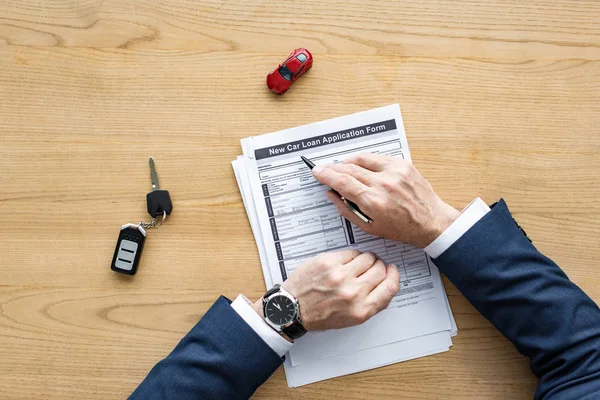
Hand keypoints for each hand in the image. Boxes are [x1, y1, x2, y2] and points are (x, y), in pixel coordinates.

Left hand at [255, 250, 399, 331]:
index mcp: (361, 309)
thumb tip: (386, 283)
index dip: (393, 276)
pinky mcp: (328, 262)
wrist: (293, 308)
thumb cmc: (321, 315)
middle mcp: (353, 292)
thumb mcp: (352, 318)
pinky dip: (351, 256)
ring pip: (368, 257)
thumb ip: (372, 303)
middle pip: (380, 269)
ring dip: (366, 259)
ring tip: (358, 265)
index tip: (391, 271)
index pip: (390, 286)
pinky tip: (345, 262)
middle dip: (379, 267)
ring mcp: (340, 275)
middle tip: (372, 268)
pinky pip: (351, 252)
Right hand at [312, 153, 459, 247]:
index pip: (342, 182)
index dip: (326, 175)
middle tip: (324, 168)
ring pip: (362, 158)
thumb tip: (331, 194)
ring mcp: (394, 172)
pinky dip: (366, 160)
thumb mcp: (369, 227)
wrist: (431, 222)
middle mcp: (383, 184)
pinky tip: (361, 166)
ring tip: (342, 167)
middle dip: (333, 168)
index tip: (317, 172)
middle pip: (349, 168)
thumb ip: (346, 209)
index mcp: (374, 201)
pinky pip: (378, 157)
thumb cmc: (401, 228)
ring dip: (348, 161)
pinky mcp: (403, 165)